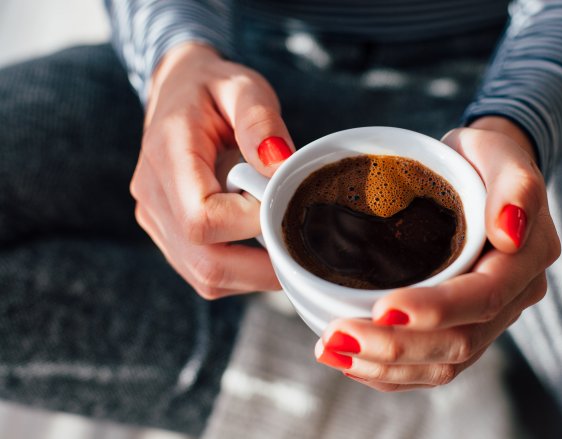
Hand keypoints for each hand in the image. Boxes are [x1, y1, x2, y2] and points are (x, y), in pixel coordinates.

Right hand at [131, 43, 294, 298]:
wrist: (178, 91)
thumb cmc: (214, 89)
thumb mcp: (242, 87)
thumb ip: (259, 119)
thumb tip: (278, 164)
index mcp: (167, 155)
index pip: (202, 219)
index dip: (251, 223)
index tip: (282, 200)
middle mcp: (152, 195)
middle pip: (205, 264)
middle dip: (263, 266)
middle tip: (303, 245)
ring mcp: (156, 220)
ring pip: (206, 278)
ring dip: (255, 273)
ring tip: (285, 239)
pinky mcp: (168, 236)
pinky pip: (205, 273)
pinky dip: (242, 272)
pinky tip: (264, 244)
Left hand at [313, 116, 560, 390]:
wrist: (481, 174)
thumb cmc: (485, 159)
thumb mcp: (500, 153)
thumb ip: (515, 186)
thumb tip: (509, 232)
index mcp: (526, 259)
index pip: (483, 298)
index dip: (434, 310)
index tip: (382, 308)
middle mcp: (513, 299)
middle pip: (460, 343)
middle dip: (396, 347)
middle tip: (337, 336)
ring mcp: (489, 320)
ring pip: (443, 365)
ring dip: (385, 366)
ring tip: (332, 350)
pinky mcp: (463, 329)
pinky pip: (430, 367)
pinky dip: (389, 372)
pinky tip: (350, 361)